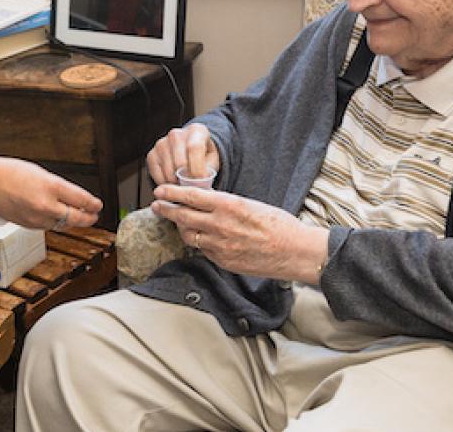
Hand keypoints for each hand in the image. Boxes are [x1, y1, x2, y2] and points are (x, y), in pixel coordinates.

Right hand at [0, 157, 102, 229]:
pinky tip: (53, 215)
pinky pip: (47, 226)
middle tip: (93, 216)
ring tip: (75, 216)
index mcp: (51, 186)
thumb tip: (72, 198)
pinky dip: (53, 222)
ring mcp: (37, 218)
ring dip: (70, 220)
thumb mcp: (42, 174)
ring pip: (62, 224)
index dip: (93, 204)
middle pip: (76, 218)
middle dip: (88, 218)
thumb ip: (58, 187)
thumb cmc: (11, 173)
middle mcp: (46, 205)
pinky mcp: (28, 225)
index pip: (81, 200)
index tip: (98, 205)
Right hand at [147, 123, 217, 187]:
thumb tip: (199, 184)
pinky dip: (165, 183)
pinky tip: (173, 182)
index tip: (200, 181)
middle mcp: (176, 134)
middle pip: (180, 162)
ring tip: (184, 184)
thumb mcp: (212, 160)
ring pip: (168, 171)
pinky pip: (157, 175)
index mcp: (196, 131)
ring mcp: (161, 144)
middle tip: (192, 186)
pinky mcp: (151, 155)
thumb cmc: (204, 156)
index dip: (197, 168)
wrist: (191, 150)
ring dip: (176, 183)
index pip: (194, 148)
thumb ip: (207, 171)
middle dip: (187, 179)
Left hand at [150, 184, 327, 283]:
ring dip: (180, 227)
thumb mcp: (250, 205)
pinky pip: (203, 250)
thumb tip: (207, 203)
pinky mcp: (223, 262)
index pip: (191, 196)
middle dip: (166, 209)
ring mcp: (220, 246)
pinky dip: (198, 242)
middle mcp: (220, 225)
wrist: (295, 251)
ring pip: (189, 235)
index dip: (172, 192)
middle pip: (183, 216)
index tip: (160, 190)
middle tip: (156, 205)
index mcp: (228, 205)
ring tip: (175, 222)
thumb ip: (226, 205)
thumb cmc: (279, 225)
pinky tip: (198, 238)